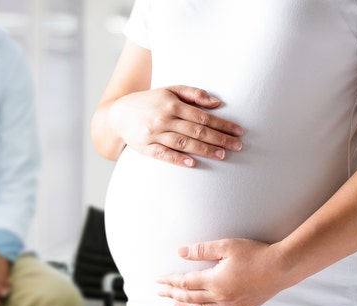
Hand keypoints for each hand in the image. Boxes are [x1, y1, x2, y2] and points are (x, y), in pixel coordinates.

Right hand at [109, 85, 242, 166]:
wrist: (119, 114)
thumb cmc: (150, 101)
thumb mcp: (170, 90)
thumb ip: (194, 94)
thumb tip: (218, 103)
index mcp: (171, 104)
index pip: (203, 116)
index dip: (222, 124)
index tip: (238, 131)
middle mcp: (163, 118)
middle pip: (196, 131)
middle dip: (219, 139)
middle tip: (238, 146)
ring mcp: (153, 134)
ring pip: (183, 143)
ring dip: (205, 150)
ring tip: (223, 155)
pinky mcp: (145, 148)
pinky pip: (163, 155)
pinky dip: (178, 159)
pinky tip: (192, 163)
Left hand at [156, 239, 292, 305]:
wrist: (282, 267)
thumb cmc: (257, 255)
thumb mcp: (226, 246)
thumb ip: (202, 250)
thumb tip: (182, 252)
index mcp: (215, 281)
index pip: (185, 283)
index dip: (170, 282)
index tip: (159, 281)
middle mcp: (221, 296)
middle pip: (190, 298)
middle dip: (173, 295)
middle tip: (160, 293)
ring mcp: (232, 304)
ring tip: (174, 305)